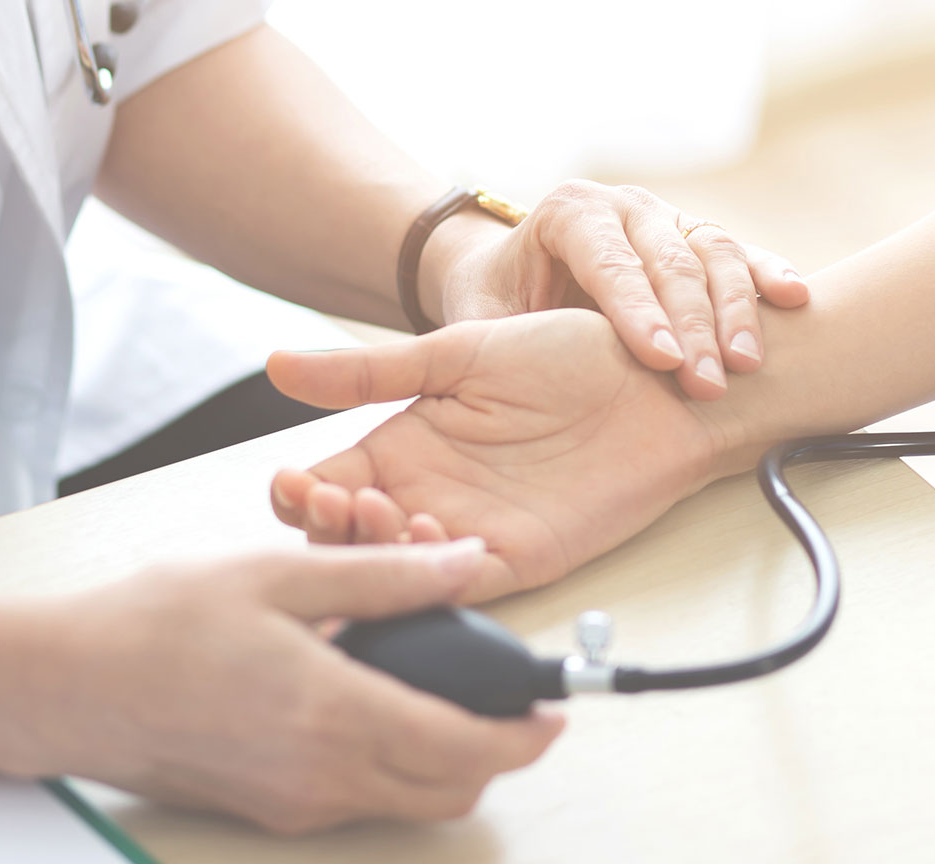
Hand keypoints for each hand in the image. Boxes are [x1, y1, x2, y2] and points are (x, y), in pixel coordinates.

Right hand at [27, 541, 563, 832]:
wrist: (62, 685)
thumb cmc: (158, 621)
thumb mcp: (281, 576)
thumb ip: (385, 578)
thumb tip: (465, 565)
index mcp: (334, 713)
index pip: (465, 748)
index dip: (523, 733)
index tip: (551, 707)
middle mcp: (322, 776)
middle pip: (450, 790)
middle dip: (497, 752)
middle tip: (507, 699)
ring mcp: (294, 803)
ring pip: (407, 799)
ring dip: (444, 758)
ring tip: (437, 685)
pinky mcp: (269, 810)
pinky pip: (359, 797)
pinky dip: (391, 763)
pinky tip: (371, 701)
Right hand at [266, 309, 726, 600]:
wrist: (657, 376)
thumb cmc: (569, 354)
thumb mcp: (457, 351)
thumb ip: (370, 371)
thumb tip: (277, 363)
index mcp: (403, 445)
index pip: (327, 485)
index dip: (299, 494)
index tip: (292, 482)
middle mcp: (428, 494)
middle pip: (350, 540)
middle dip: (327, 531)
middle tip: (331, 504)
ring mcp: (470, 531)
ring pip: (396, 570)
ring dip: (373, 553)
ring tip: (377, 512)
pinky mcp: (518, 558)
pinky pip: (458, 583)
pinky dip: (432, 574)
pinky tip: (426, 536)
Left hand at [435, 181, 806, 399]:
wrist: (515, 274)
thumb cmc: (497, 308)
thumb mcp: (477, 325)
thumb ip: (479, 348)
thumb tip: (468, 379)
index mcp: (568, 213)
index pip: (609, 260)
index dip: (636, 311)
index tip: (659, 361)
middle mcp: (622, 205)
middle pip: (668, 257)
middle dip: (692, 321)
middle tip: (708, 381)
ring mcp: (667, 218)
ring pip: (713, 251)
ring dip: (737, 307)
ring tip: (750, 362)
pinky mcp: (699, 239)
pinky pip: (743, 253)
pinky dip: (769, 274)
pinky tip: (795, 299)